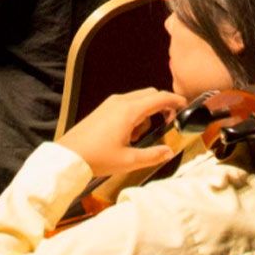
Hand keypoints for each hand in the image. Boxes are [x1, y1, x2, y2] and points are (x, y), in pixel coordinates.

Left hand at [58, 88, 190, 177]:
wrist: (69, 155)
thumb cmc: (98, 157)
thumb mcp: (129, 161)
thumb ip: (152, 155)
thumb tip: (169, 151)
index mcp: (129, 110)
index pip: (159, 97)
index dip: (175, 100)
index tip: (186, 106)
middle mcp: (120, 101)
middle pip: (150, 94)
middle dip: (162, 105)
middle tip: (168, 123)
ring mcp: (110, 104)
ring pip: (138, 99)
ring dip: (147, 111)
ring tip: (142, 136)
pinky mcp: (103, 109)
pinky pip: (126, 104)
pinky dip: (135, 114)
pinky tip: (129, 134)